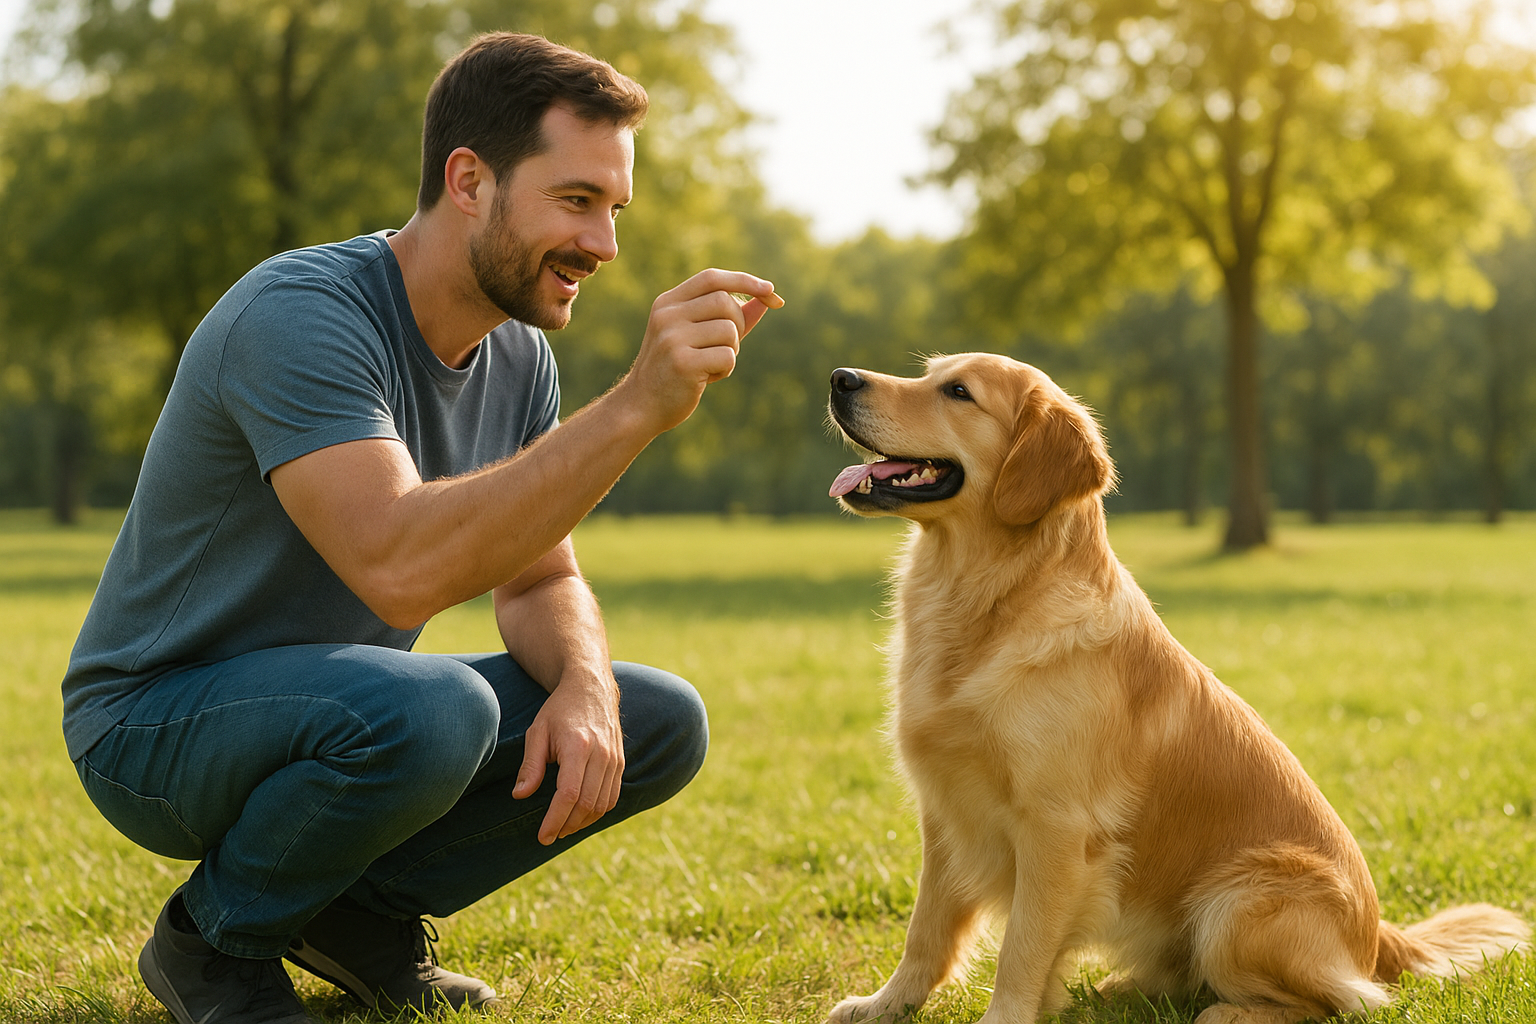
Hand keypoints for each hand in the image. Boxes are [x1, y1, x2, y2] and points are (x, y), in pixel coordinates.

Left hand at [512, 673, 624, 844]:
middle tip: (549, 835)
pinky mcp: (620, 762)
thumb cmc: (559, 710)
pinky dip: (598, 811)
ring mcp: (614, 759)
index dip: (555, 820)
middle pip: (587, 804)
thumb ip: (530, 766)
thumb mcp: (537, 732)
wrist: (591, 688)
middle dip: (567, 826)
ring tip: (563, 828)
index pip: (569, 795)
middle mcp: (601, 755)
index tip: (543, 836)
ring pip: (602, 804)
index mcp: (578, 747)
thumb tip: (520, 795)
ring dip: (583, 822)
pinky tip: (581, 815)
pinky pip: (612, 797)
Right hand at [617, 268, 783, 434]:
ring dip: (732, 350)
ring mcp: (672, 338)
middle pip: (725, 302)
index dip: (744, 281)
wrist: (642, 405)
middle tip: (726, 347)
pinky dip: (726, 370)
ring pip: (729, 330)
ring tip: (711, 364)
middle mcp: (667, 315)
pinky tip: (705, 379)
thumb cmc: (676, 368)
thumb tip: (767, 298)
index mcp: (668, 302)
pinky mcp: (682, 363)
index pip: (712, 278)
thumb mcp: (699, 336)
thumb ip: (731, 316)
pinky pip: (727, 357)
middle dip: (738, 325)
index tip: (771, 291)